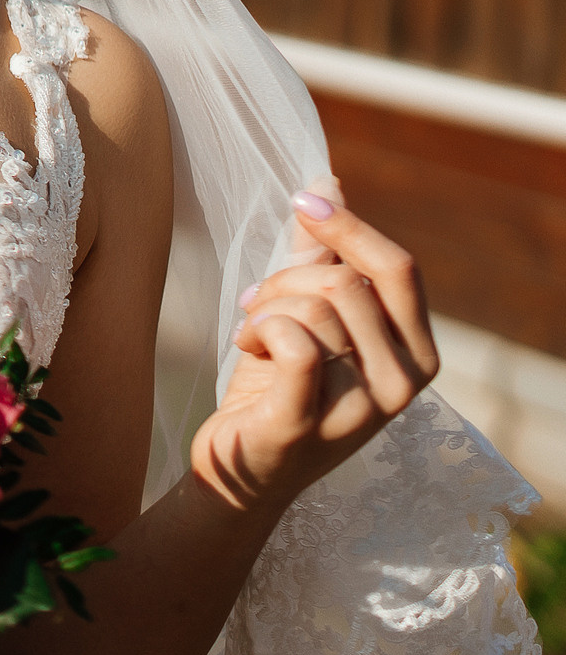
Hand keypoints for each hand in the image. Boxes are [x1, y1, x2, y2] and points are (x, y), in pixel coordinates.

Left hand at [189, 191, 438, 517]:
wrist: (239, 472)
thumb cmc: (276, 389)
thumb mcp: (305, 316)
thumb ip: (320, 256)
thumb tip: (328, 181)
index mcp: (415, 354)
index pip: (400, 269)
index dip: (350, 226)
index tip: (304, 202)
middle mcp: (402, 385)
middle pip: (347, 284)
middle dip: (287, 281)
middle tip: (258, 305)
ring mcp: (359, 411)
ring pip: (314, 308)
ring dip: (265, 309)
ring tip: (252, 335)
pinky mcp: (305, 425)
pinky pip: (293, 344)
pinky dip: (260, 332)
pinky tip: (248, 349)